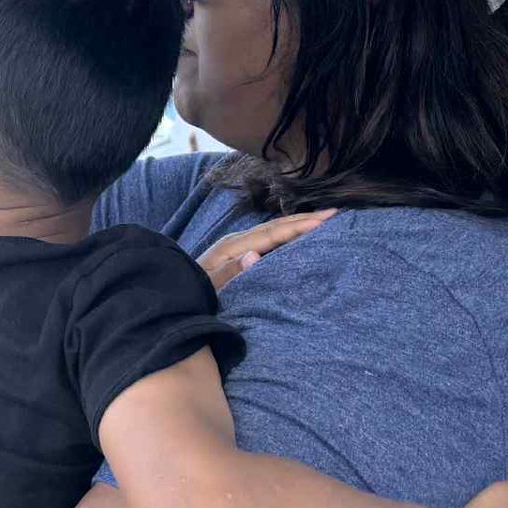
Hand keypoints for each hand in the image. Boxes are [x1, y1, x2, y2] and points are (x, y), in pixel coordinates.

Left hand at [199, 209, 336, 289]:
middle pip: (276, 225)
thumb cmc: (192, 295)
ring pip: (273, 229)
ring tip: (323, 218)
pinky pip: (268, 237)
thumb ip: (231, 273)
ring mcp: (236, 245)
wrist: (172, 294)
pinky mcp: (236, 252)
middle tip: (334, 212)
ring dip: (297, 222)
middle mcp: (235, 240)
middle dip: (304, 218)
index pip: (272, 234)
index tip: (324, 221)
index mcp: (232, 248)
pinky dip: (287, 231)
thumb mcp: (210, 289)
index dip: (298, 227)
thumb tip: (255, 255)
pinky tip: (298, 233)